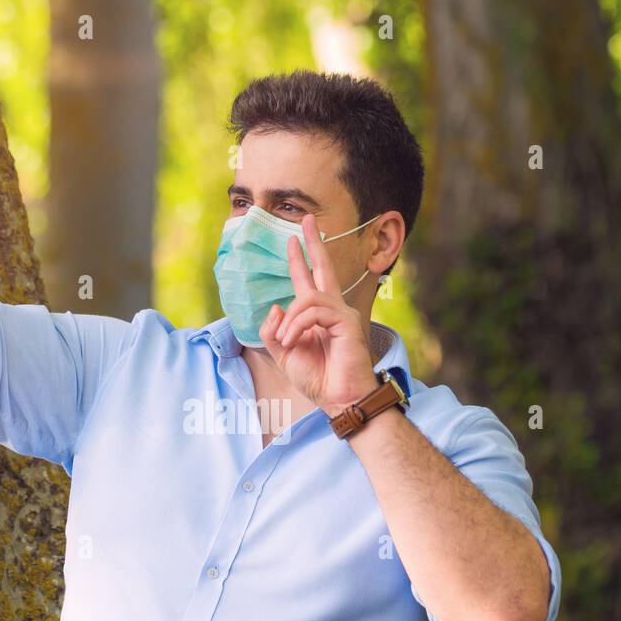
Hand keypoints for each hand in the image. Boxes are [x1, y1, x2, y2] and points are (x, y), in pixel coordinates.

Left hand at [258, 212, 378, 415]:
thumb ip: (273, 331)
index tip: (292, 240)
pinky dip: (298, 326)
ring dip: (290, 320)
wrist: (339, 399)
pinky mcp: (347, 321)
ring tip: (287, 341)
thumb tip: (275, 306)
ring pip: (307, 298)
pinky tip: (294, 341)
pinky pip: (314, 312)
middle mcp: (332, 310)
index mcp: (317, 316)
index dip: (299, 261)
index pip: (308, 281)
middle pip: (323, 268)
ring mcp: (342, 314)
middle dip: (313, 244)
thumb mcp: (284, 355)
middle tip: (307, 221)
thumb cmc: (318, 379)